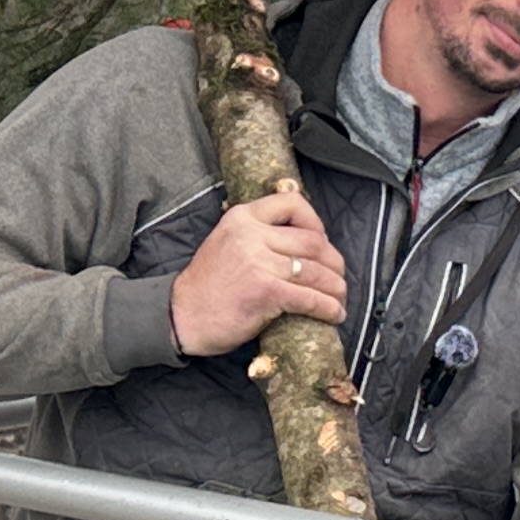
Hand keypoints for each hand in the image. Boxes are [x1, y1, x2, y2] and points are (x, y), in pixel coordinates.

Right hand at [170, 183, 347, 355]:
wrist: (181, 316)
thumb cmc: (208, 285)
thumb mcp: (227, 242)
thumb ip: (258, 234)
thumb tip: (304, 237)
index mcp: (242, 217)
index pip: (292, 203)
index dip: (317, 222)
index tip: (322, 242)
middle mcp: (251, 235)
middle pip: (313, 241)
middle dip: (334, 262)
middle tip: (337, 278)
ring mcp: (259, 263)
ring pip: (316, 271)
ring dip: (335, 287)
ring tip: (338, 298)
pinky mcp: (265, 291)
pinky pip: (309, 297)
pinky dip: (327, 308)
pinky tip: (333, 314)